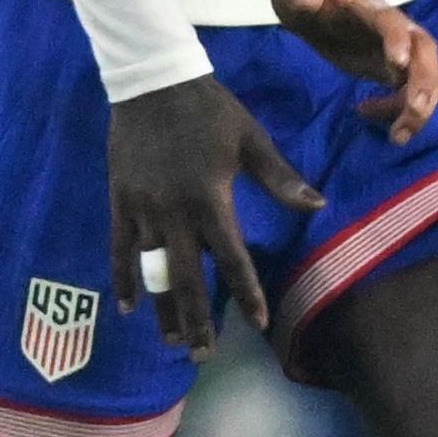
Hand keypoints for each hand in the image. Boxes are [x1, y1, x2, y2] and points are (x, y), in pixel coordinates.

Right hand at [107, 77, 310, 353]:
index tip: (258, 324)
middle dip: (197, 320)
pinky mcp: (120, 202)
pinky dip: (123, 279)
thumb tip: (318, 206)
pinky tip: (126, 308)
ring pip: (152, 271)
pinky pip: (119, 250)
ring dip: (162, 309)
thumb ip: (281, 179)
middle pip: (187, 278)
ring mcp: (144, 210)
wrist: (151, 80)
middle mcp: (176, 213)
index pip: (231, 259)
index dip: (246, 294)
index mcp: (211, 199)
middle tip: (203, 356)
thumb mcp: (251, 140)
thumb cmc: (209, 110)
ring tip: (172, 342)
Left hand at [265, 0, 437, 139]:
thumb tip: (307, 0)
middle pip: (425, 51)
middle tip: (410, 116)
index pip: (391, 21)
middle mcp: (391, 26)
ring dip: (421, 107)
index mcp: (368, 5)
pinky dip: (397, 110)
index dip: (398, 40)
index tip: (397, 65)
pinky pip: (409, 91)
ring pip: (427, 75)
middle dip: (425, 84)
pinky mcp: (388, 68)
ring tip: (397, 136)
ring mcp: (394, 48)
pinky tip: (366, 112)